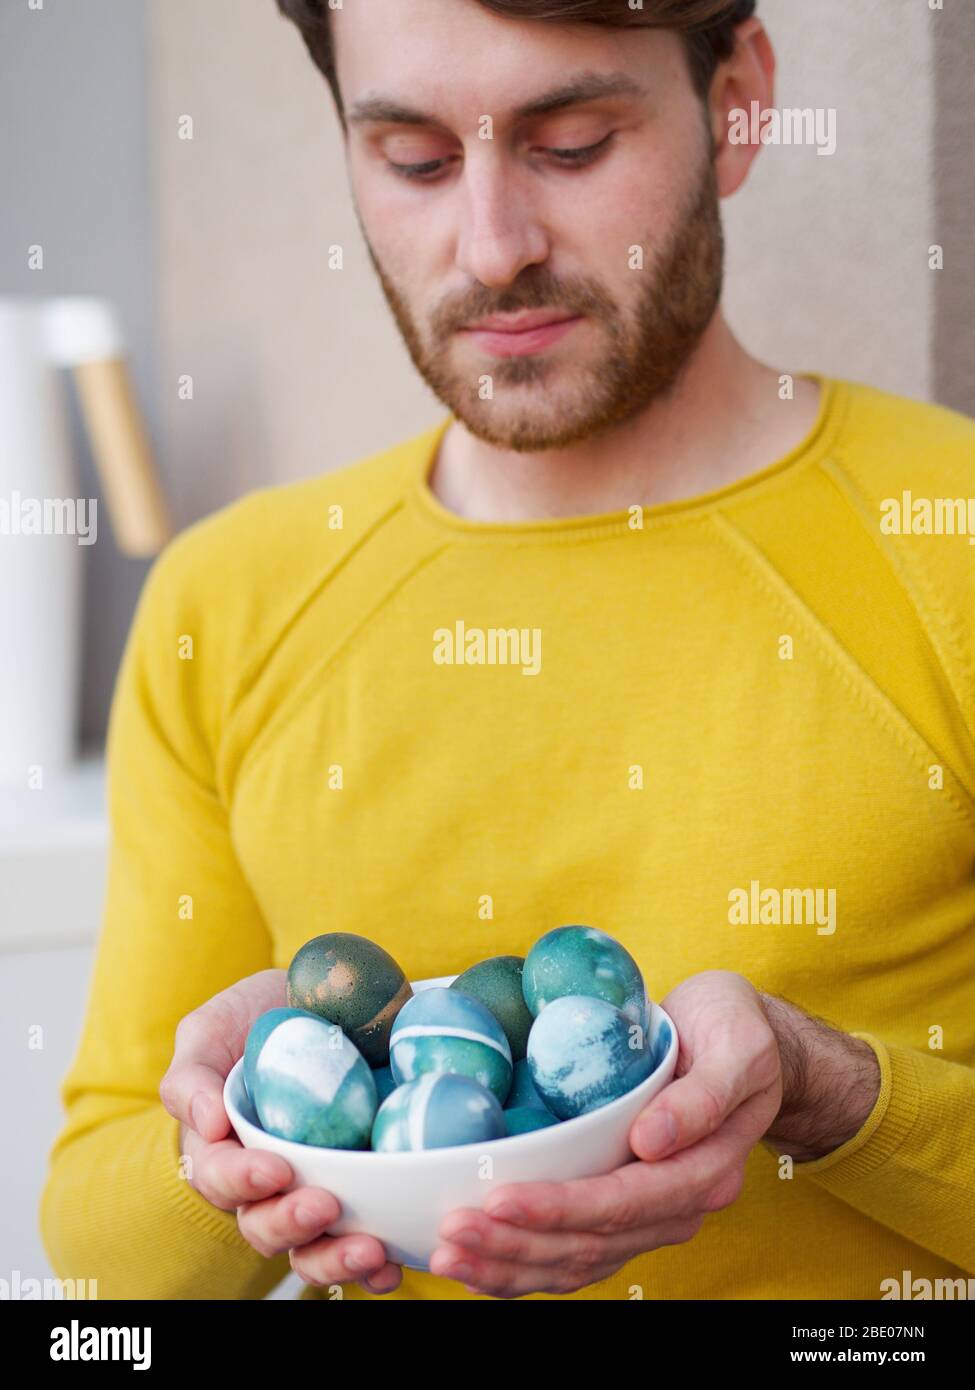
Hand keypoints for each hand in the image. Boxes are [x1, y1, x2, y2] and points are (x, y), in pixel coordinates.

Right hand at [159, 968, 401, 1295]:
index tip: (276, 1168)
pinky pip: (362, 1239)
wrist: (321, 1002)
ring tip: (370, 1251)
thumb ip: (192, 1074)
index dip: (243, 1180)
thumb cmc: (253, 1019)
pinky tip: (396, 1261)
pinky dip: (376, 1264)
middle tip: (325, 1206)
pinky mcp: (359, 1190)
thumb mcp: (212, 1029)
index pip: (220, 1177)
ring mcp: (314, 1189)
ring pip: (311, 1249)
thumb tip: (207, 1121)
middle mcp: (265, 1183)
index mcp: (221, 1150)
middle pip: (264, 1226)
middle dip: (291, 1224)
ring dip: (336, 1259)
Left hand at [429, 970, 781, 1297]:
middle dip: (516, 1245)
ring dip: (510, 1265)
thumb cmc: (736, 1029)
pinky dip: (524, 1262)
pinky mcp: (628, 1207)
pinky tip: (479, 1260)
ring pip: (578, 1260)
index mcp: (705, 1169)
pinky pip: (576, 1251)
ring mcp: (653, 1214)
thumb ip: (701, 1097)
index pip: (622, 1203)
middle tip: (451, 1234)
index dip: (558, 1208)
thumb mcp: (736, 1048)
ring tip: (449, 1254)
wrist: (746, 1037)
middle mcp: (679, 1206)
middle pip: (592, 1244)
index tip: (499, 1200)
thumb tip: (649, 1142)